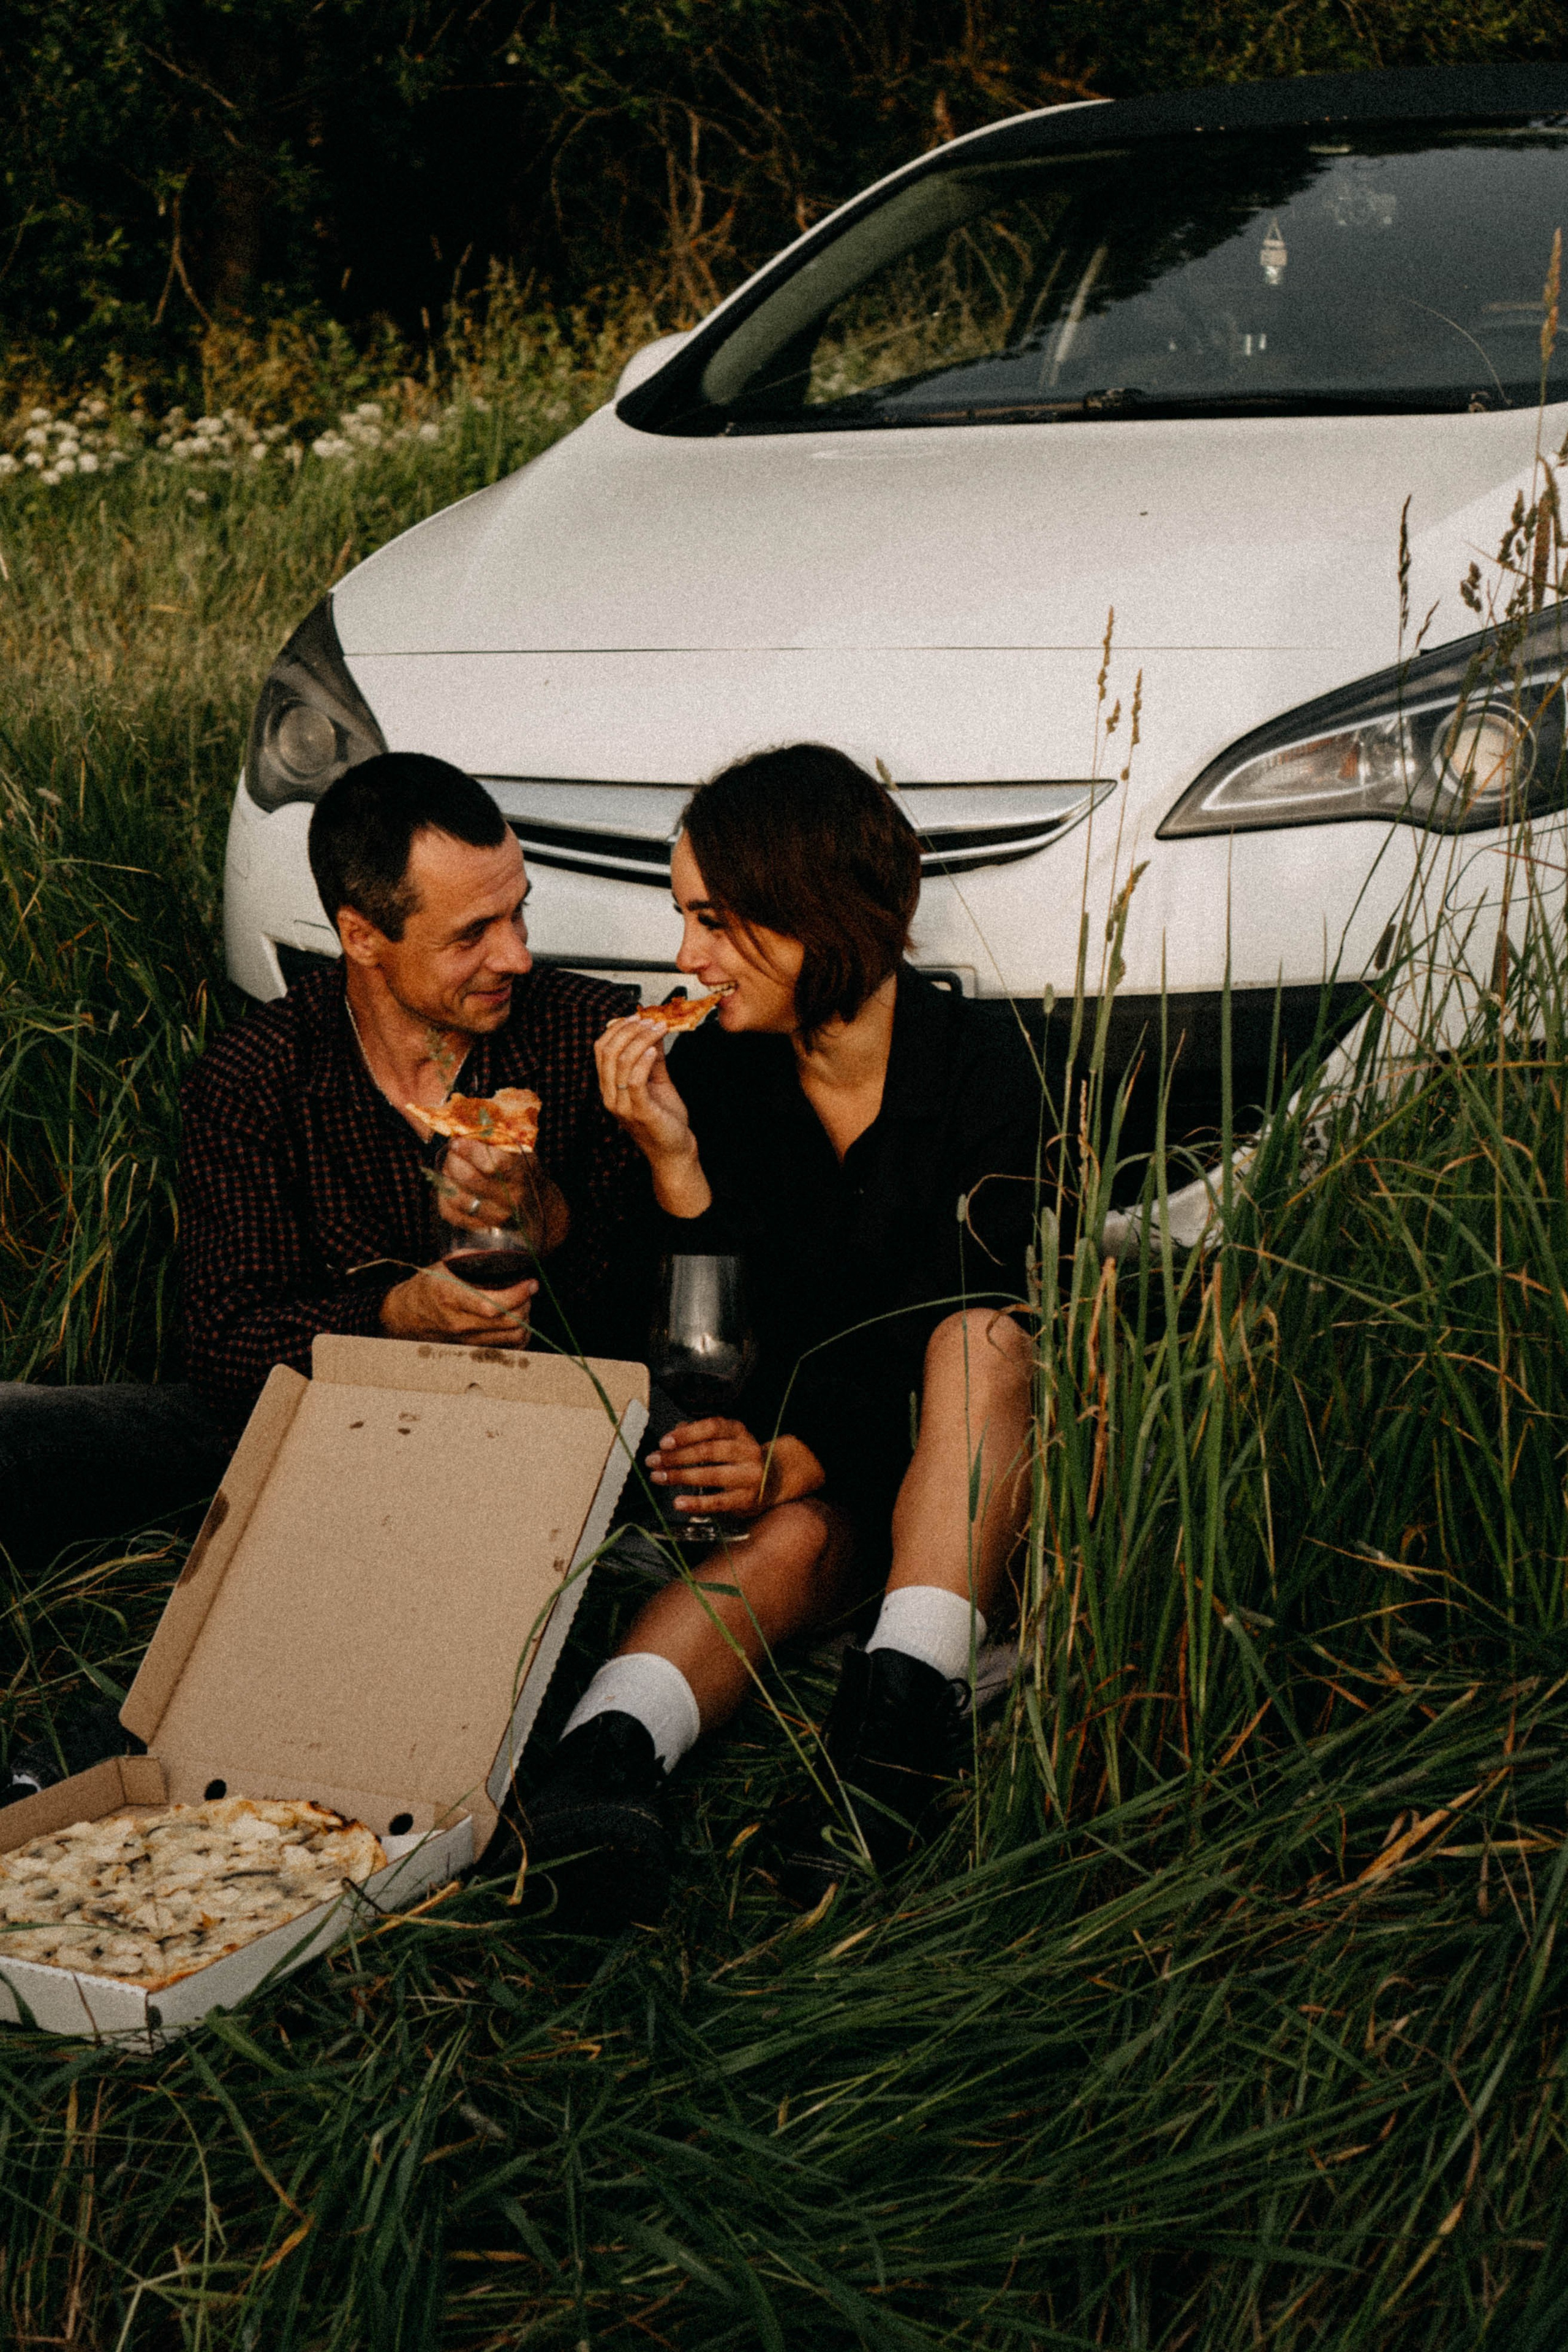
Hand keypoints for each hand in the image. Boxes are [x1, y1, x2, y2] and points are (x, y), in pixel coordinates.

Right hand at [380, 1262, 536, 1346]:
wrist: (406, 1316)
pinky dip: (519, 1335)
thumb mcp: (446, 1265)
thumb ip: (475, 1259)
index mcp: (450, 1297)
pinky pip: (508, 1348)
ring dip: (526, 1319)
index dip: (517, 1295)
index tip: (530, 1283)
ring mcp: (467, 1340)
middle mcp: (459, 1323)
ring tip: (522, 1303)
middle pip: (509, 1323)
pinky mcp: (473, 1349)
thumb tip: (506, 1257)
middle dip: (526, 1304)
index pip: (492, 1306)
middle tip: (528, 1289)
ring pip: (513, 1337)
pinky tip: (517, 1320)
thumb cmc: (427, 1287)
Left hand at [437, 1138, 567, 1252]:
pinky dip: (444, 1196)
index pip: (491, 1164)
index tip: (458, 1141)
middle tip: (452, 1152)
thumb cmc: (524, 1172)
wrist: (537, 1207)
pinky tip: (449, 1184)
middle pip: (469, 1179)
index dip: (469, 1150)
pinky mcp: (480, 1228)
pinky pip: (450, 1213)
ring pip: (457, 1197)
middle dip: (453, 1160)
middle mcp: (509, 1200)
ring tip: (450, 1167)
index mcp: (521, 1176)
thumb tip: (465, 1130)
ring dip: (446, 1177)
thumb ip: (498, 1142)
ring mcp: (494, 1218)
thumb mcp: (520, 1152)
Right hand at [595, 1016, 694, 1161]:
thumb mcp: (657, 1080)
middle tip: (650, 1020)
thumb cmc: (665, 1118)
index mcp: (609, 1087)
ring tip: (658, 1029)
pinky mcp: (639, 1112)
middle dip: (629, 1030)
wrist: (675, 1149)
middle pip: (608, 1052)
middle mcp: (610, 1096)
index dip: (617, 1028)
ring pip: (621, 1062)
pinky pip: (634, 1081)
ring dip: (641, 1040)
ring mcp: (622, 1105)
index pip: (601, 1049)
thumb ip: (653, 1057)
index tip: (637, 1016)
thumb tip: (654, 1029)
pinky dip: (643, 1061)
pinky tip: (655, 1049)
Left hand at [646, 1421, 824, 1516]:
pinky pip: (719, 1502)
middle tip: (653, 1461)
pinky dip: (696, 1503)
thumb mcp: (724, 1439)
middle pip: (708, 1451)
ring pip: (712, 1475)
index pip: (712, 1427)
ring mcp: (750, 1476)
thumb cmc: (739, 1458)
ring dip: (681, 1477)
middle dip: (676, 1457)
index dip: (687, 1434)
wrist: (774, 1479)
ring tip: (659, 1477)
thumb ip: (698, 1434)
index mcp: (739, 1431)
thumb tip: (674, 1433)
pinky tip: (679, 1502)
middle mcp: (747, 1451)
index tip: (664, 1442)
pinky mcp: (747, 1499)